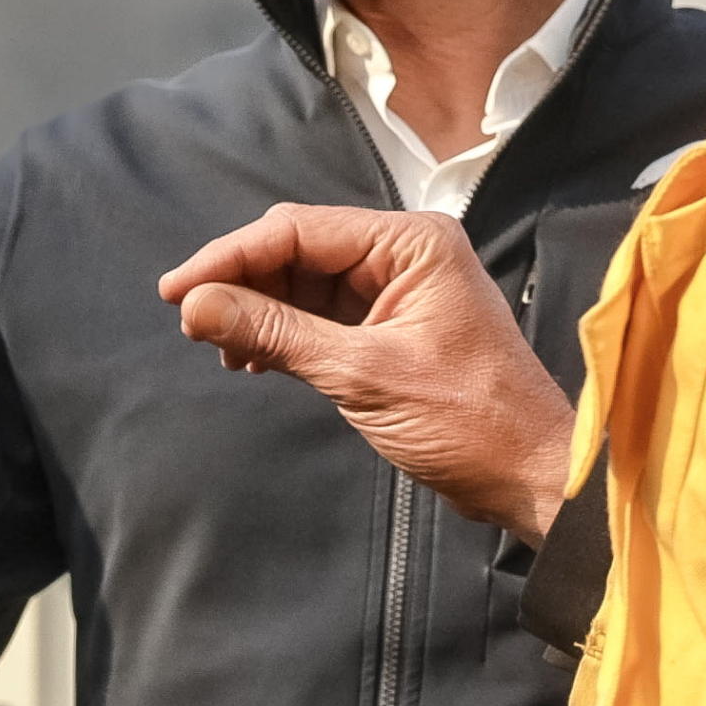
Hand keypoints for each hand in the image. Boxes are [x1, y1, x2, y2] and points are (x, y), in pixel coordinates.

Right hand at [160, 204, 579, 541]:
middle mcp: (404, 253)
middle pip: (296, 250)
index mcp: (412, 243)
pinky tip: (251, 358)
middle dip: (240, 283)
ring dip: (256, 312)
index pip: (298, 231)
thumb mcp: (362, 374)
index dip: (229, 257)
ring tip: (221, 349)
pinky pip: (319, 314)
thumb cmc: (470, 422)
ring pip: (302, 283)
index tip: (176, 291)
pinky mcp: (389, 326)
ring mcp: (397, 289)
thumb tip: (197, 306)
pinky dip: (281, 334)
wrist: (529, 475)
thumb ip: (276, 334)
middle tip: (189, 321)